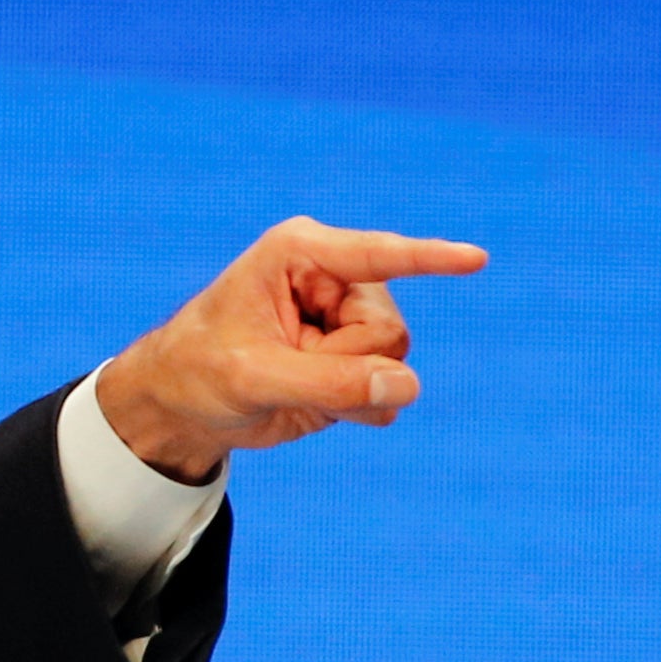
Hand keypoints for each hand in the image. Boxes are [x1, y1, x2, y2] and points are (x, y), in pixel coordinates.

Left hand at [97, 218, 488, 482]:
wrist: (184, 406)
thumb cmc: (199, 372)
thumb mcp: (252, 377)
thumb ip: (328, 381)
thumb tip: (406, 385)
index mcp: (300, 254)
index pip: (377, 255)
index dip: (430, 258)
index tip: (476, 258)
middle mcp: (336, 279)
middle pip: (388, 331)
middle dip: (343, 366)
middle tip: (283, 371)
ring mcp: (350, 319)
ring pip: (394, 362)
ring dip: (348, 390)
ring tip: (294, 386)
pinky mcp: (357, 358)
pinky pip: (391, 389)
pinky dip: (358, 407)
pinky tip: (319, 404)